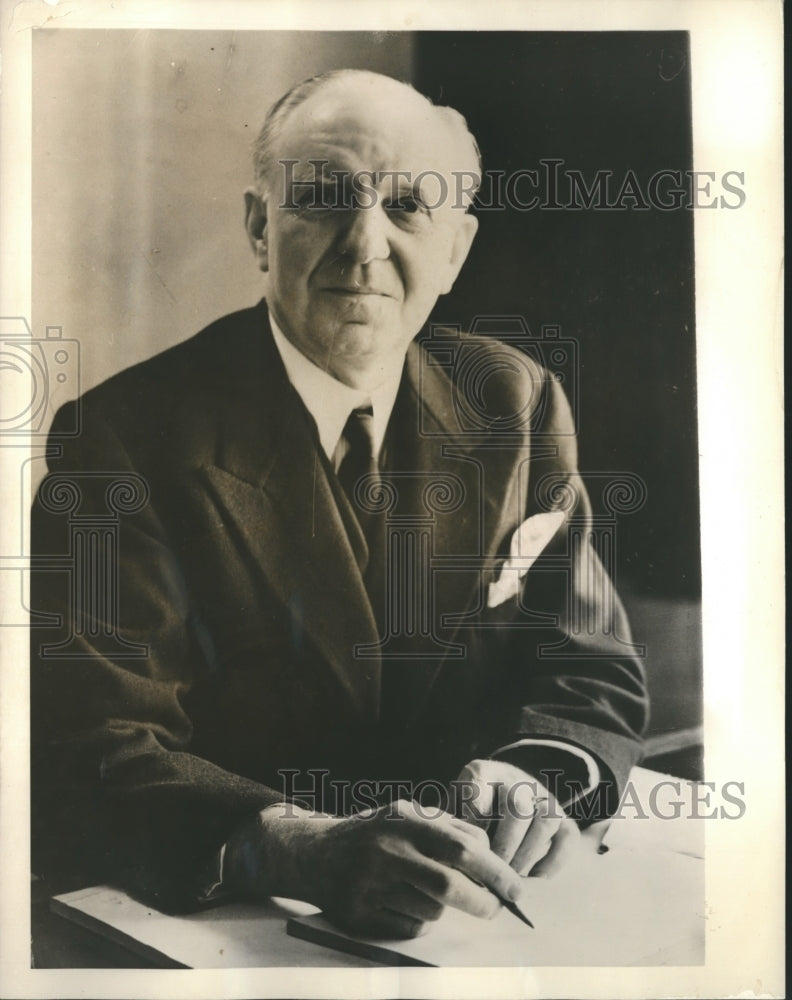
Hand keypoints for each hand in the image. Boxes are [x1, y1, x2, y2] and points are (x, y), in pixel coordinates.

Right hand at [224, 798, 523, 938]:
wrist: (313, 854)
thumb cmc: (373, 834)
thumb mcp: (406, 815)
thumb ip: (447, 827)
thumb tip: (489, 853)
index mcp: (403, 822)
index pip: (460, 848)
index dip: (494, 871)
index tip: (514, 887)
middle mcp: (386, 852)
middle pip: (448, 886)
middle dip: (482, 902)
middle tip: (497, 908)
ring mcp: (369, 886)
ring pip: (431, 911)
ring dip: (443, 908)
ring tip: (427, 892)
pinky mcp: (358, 916)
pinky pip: (409, 929)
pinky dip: (419, 921)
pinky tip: (404, 904)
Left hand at [452, 759, 580, 876]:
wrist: (502, 793)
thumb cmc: (467, 809)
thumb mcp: (452, 806)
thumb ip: (451, 827)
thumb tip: (449, 862)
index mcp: (482, 772)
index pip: (478, 791)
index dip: (473, 825)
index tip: (467, 853)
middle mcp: (515, 778)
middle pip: (517, 807)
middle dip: (504, 847)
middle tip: (492, 875)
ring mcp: (542, 795)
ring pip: (546, 819)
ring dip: (528, 854)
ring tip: (511, 879)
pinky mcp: (563, 816)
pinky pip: (568, 836)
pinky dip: (553, 861)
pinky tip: (534, 878)